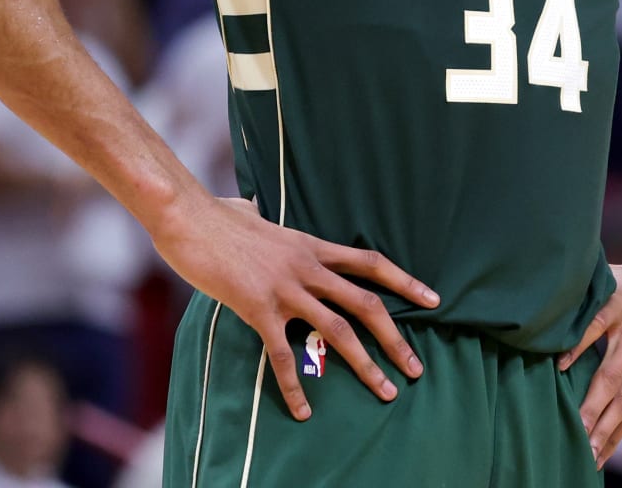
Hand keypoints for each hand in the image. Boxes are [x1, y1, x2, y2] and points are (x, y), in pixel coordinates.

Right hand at [150, 190, 438, 421]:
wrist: (189, 216)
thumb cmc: (215, 216)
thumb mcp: (253, 215)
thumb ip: (263, 220)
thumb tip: (253, 211)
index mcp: (311, 246)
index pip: (370, 262)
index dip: (404, 281)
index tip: (432, 300)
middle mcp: (307, 267)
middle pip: (365, 303)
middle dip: (395, 338)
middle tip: (415, 367)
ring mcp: (285, 288)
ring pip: (338, 331)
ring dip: (365, 364)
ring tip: (385, 391)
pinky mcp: (258, 308)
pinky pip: (283, 354)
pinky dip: (295, 386)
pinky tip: (304, 410)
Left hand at [558, 254, 621, 467]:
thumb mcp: (610, 280)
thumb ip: (584, 300)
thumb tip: (545, 320)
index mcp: (620, 305)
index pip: (595, 325)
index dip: (577, 347)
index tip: (559, 370)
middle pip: (613, 377)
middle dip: (593, 410)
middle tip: (575, 434)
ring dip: (608, 427)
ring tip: (590, 453)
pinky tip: (609, 443)